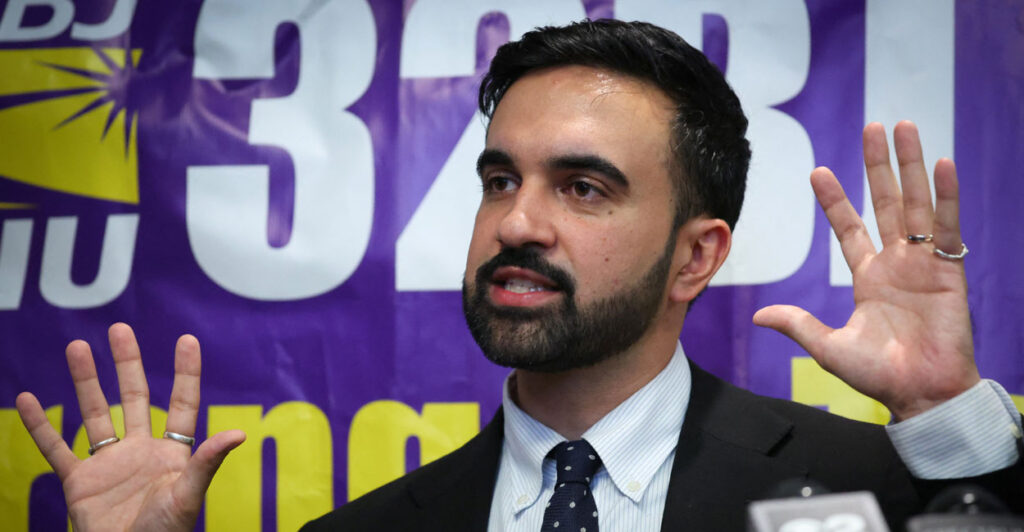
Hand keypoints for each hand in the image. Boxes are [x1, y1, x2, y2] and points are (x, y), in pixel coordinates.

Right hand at [16, 323, 245, 530]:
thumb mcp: (188, 496)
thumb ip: (207, 463)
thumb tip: (239, 434)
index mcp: (173, 452)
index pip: (183, 404)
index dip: (185, 373)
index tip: (187, 339)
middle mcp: (141, 450)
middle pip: (135, 397)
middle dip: (127, 363)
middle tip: (119, 329)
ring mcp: (109, 463)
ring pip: (95, 414)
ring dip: (85, 381)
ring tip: (76, 346)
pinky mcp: (80, 481)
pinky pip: (55, 448)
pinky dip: (40, 426)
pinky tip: (26, 399)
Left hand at [753, 121, 977, 420]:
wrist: (920, 393)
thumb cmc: (879, 376)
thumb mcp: (828, 347)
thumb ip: (798, 325)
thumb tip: (759, 318)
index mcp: (868, 278)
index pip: (848, 228)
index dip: (834, 199)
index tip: (817, 170)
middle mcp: (896, 264)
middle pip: (886, 202)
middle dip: (878, 165)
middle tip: (872, 126)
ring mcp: (924, 264)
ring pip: (915, 203)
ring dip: (911, 165)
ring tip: (904, 127)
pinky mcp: (949, 271)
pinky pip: (947, 226)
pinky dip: (945, 196)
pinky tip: (941, 164)